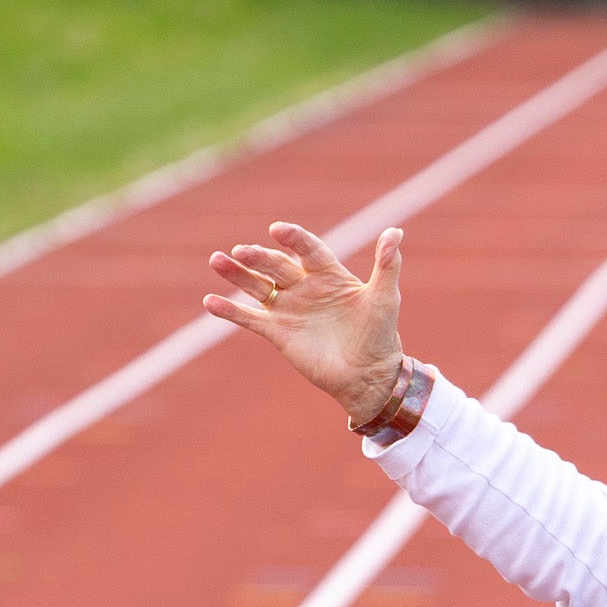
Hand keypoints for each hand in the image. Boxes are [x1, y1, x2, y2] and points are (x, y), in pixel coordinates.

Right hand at [204, 222, 405, 424]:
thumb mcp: (386, 298)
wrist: (368, 376)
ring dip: (237, 274)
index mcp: (328, 274)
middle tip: (243, 251)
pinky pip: (249, 318)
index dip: (294, 239)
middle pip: (276, 265)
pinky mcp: (277, 332)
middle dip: (259, 257)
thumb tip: (395, 231)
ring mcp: (288, 308)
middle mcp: (304, 286)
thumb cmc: (380, 335)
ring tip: (218, 260)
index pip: (307, 249)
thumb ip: (387, 264)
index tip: (279, 230)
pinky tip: (211, 302)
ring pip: (257, 285)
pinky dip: (229, 311)